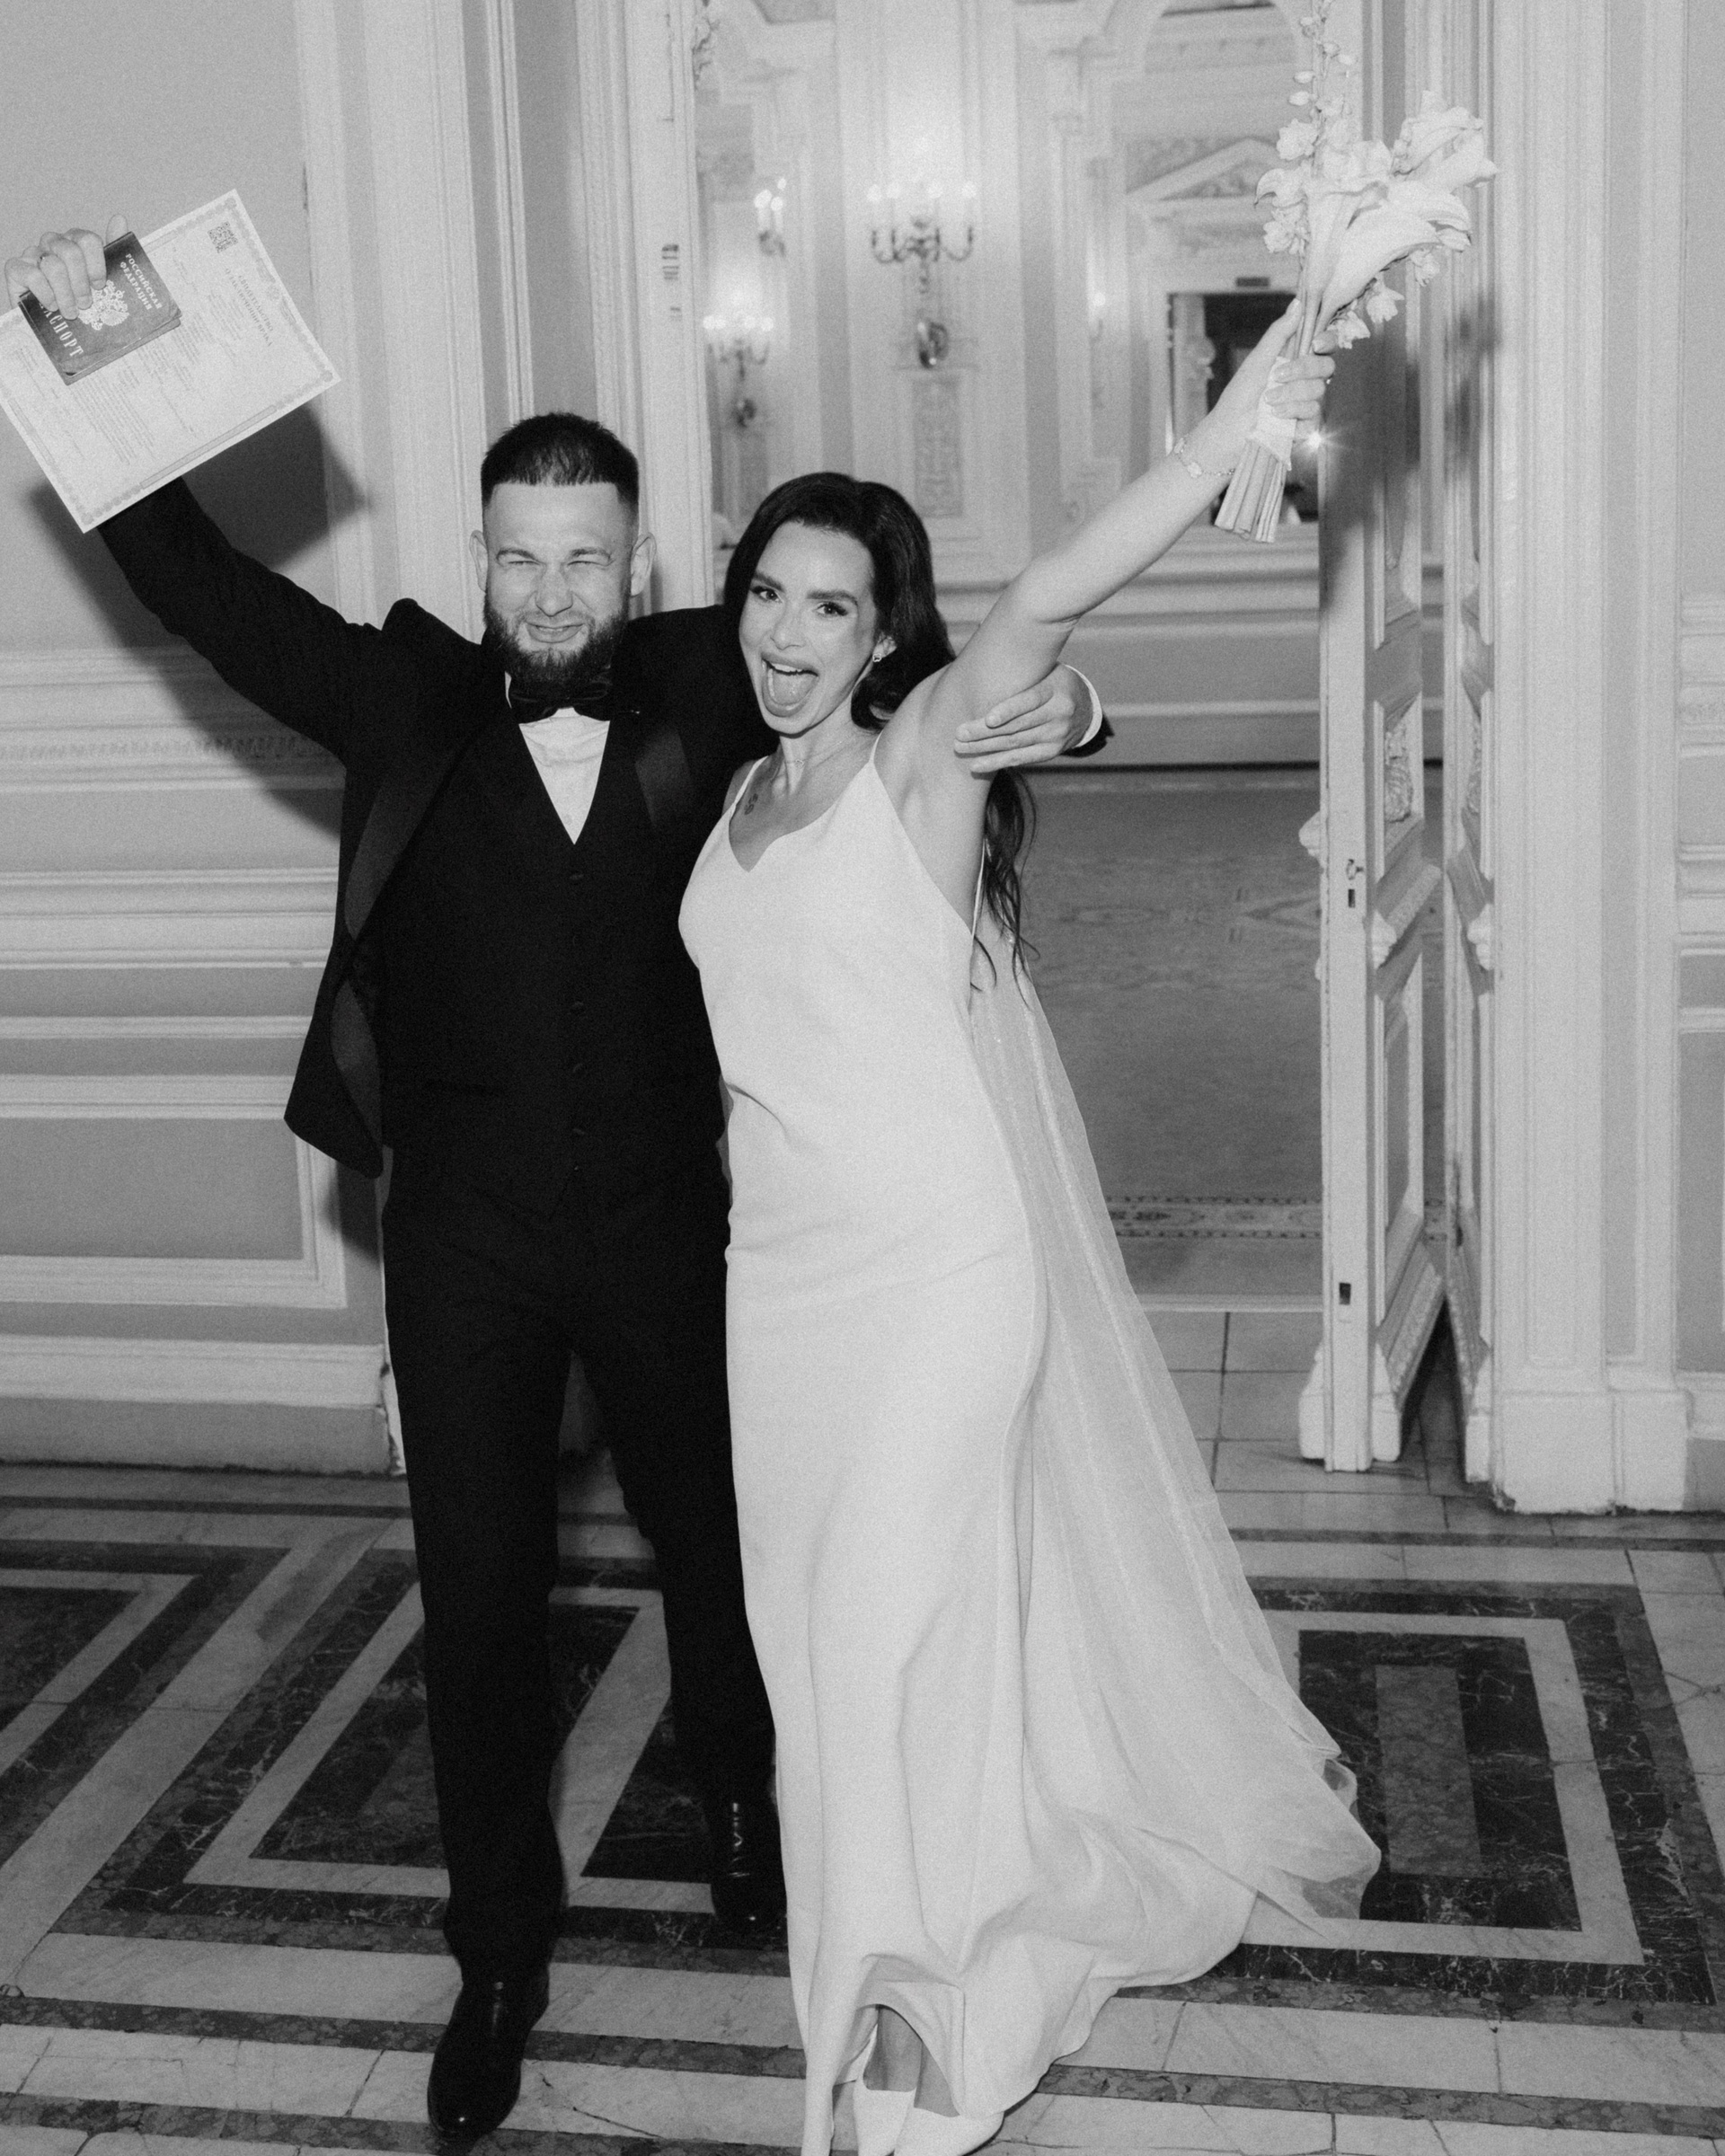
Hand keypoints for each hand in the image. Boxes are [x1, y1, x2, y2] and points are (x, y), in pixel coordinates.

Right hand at [5, 217, 129, 315]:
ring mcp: (32, 253)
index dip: (96, 266)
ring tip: (71, 312)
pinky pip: (34, 276)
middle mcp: (52, 242)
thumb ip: (112, 251)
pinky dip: (46, 295)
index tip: (99, 287)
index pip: (88, 240)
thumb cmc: (78, 301)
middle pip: (71, 252)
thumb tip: (120, 218)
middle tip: (85, 304)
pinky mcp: (15, 268)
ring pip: (54, 267)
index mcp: (74, 241)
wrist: (52, 324)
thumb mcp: (100, 282)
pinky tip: (51, 306)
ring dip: (66, 295)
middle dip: (81, 284)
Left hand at [953, 666, 1091, 774]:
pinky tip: (976, 765)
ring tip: (960, 747)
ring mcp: (1057, 735)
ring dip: (985, 748)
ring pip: (1015, 744)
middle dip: (985, 732)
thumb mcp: (1045, 670)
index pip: (1030, 701)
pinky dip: (997, 762)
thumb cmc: (1052, 682)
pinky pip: (1021, 759)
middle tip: (959, 733)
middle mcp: (1059, 713)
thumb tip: (980, 660)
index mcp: (1055, 689)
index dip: (1009, 711)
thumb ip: (1021, 672)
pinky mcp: (1052, 751)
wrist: (1086, 707)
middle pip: (1017, 726)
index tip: (988, 719)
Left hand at [1191, 301, 1334, 470]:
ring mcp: (1308, 402)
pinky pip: (1314, 412)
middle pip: (1327, 365)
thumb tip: (1298, 303)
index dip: (1327, 340)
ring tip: (1267, 400)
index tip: (1315, 342)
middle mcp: (1306, 379)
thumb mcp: (1258, 360)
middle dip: (1302, 369)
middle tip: (1276, 376)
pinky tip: (1275, 415)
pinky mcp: (1308, 424)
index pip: (1325, 344)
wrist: (1229, 431)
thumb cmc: (1239, 396)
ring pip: (1319, 389)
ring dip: (1290, 393)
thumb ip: (1279, 333)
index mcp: (1296, 359)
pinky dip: (1292, 411)